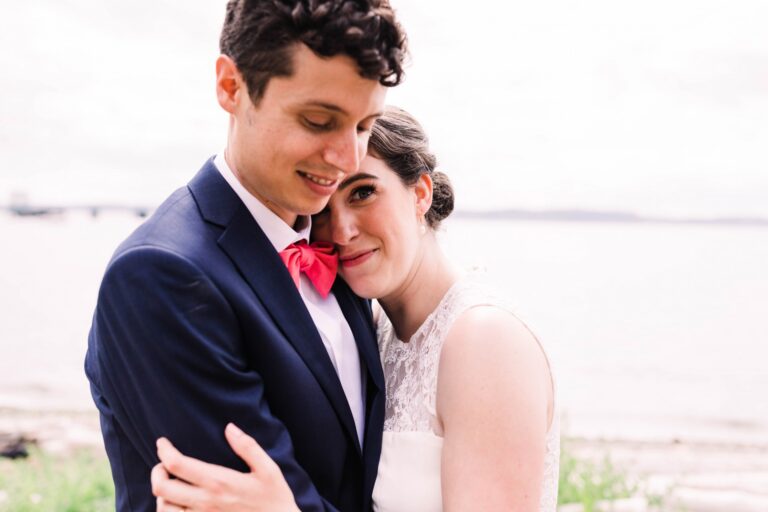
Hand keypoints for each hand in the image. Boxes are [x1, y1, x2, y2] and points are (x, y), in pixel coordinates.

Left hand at [151, 423, 299, 511]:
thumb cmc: (274, 499)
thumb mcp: (268, 469)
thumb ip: (248, 447)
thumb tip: (230, 427)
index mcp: (219, 481)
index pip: (178, 464)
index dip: (164, 451)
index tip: (162, 443)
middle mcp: (205, 501)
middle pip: (162, 487)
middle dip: (156, 471)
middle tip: (162, 464)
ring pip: (163, 508)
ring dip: (161, 495)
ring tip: (169, 486)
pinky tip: (176, 505)